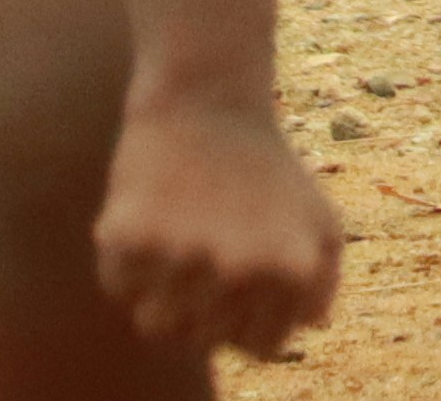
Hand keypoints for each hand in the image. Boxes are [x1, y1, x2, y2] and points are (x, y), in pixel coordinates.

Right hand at [89, 93, 347, 358]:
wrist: (209, 93)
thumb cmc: (267, 165)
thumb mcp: (320, 220)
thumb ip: (322, 286)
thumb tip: (307, 329)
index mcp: (290, 272)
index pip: (259, 347)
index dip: (246, 319)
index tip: (238, 282)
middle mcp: (238, 271)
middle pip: (203, 339)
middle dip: (202, 307)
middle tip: (202, 254)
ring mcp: (182, 255)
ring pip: (156, 325)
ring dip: (160, 297)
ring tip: (171, 251)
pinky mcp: (129, 234)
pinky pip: (118, 288)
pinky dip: (125, 265)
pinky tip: (145, 224)